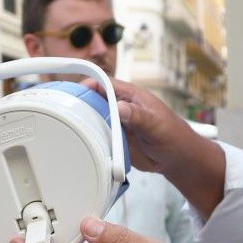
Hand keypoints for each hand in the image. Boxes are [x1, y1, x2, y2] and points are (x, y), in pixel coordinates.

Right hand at [80, 77, 224, 215]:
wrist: (177, 159)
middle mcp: (121, 107)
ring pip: (93, 119)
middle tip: (65, 113)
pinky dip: (90, 140)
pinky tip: (81, 144)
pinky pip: (98, 137)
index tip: (75, 90)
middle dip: (80, 104)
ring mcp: (117, 124)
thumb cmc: (174, 135)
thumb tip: (119, 107)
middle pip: (94, 100)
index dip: (89, 84)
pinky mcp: (115, 139)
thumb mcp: (156, 124)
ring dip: (83, 124)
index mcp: (131, 96)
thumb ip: (138, 115)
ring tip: (69, 129)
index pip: (105, 83)